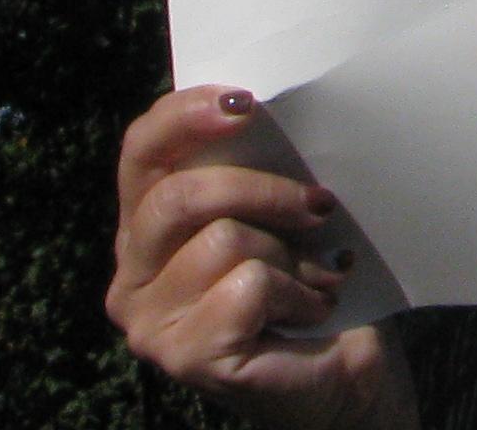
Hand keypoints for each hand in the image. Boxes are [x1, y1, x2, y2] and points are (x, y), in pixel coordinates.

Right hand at [108, 84, 417, 429]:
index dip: (184, 115)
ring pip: (222, 240)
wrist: (345, 374)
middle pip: (179, 196)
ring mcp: (150, 322)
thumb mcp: (277, 210)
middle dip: (261, 189)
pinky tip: (311, 310)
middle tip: (318, 205)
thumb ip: (253, 166)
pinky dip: (298, 292)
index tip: (245, 101)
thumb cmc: (311, 281)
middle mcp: (131, 276)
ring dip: (291, 255)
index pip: (141, 151)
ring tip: (316, 276)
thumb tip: (261, 107)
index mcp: (145, 227)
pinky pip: (248, 287)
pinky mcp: (184, 356)